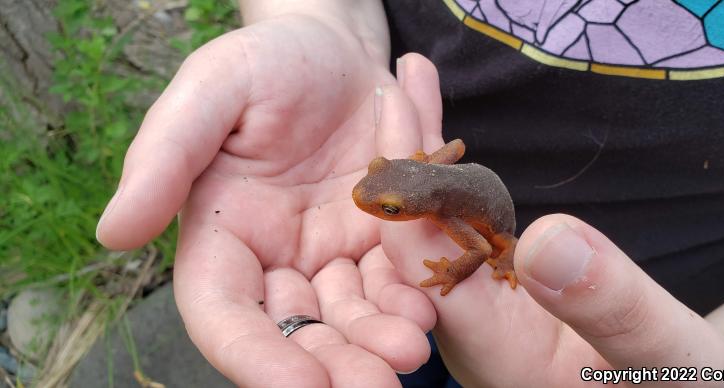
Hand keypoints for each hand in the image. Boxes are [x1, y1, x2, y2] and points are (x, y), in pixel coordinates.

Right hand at [95, 7, 440, 386]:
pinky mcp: (378, 240)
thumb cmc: (266, 60)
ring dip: (377, 341)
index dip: (255, 357)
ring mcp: (329, 253)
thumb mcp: (212, 88)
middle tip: (375, 386)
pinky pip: (394, 279)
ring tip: (410, 349)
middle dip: (332, 365)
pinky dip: (409, 297)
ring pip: (349, 316)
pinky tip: (428, 306)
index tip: (300, 387)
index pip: (224, 314)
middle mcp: (273, 258)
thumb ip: (164, 156)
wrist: (338, 46)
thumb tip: (114, 232)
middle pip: (295, 331)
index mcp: (219, 235)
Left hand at [379, 60, 723, 386]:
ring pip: (440, 229)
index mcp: (496, 354)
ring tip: (417, 89)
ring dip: (428, 161)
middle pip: (421, 238)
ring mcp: (487, 313)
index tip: (400, 123)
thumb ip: (614, 310)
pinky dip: (459, 177)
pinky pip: (469, 228)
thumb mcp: (667, 356)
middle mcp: (475, 332)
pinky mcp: (504, 294)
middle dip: (409, 161)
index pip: (430, 267)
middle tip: (402, 87)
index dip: (411, 194)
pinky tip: (450, 138)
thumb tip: (547, 241)